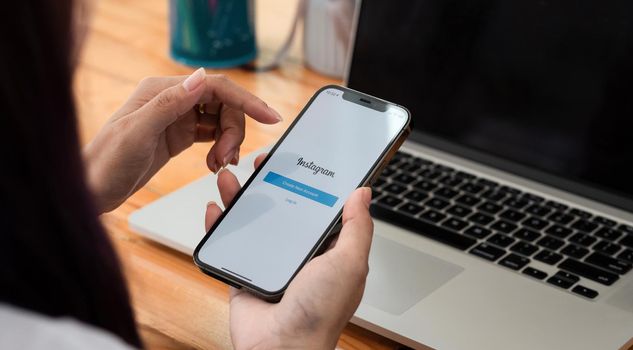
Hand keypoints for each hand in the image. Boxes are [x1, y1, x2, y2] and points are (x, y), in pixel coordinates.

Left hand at [83, 68, 281, 212]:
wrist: (93, 188)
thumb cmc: (107, 161)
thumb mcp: (138, 132)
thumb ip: (170, 104)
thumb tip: (200, 78)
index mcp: (162, 91)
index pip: (215, 86)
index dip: (246, 100)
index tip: (269, 116)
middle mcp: (172, 100)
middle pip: (223, 105)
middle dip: (233, 131)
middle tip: (228, 158)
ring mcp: (176, 118)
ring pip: (220, 120)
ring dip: (228, 141)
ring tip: (219, 164)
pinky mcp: (179, 136)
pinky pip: (211, 135)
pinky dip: (220, 148)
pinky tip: (215, 163)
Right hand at [204, 154, 373, 349]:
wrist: (281, 347)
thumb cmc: (320, 312)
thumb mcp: (349, 262)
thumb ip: (357, 227)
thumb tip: (363, 193)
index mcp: (327, 250)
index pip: (318, 207)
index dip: (309, 182)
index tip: (298, 161)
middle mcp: (298, 253)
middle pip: (281, 209)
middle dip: (269, 183)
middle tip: (260, 164)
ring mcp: (270, 262)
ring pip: (253, 222)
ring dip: (240, 198)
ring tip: (231, 178)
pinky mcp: (244, 273)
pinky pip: (229, 244)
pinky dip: (219, 226)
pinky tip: (215, 209)